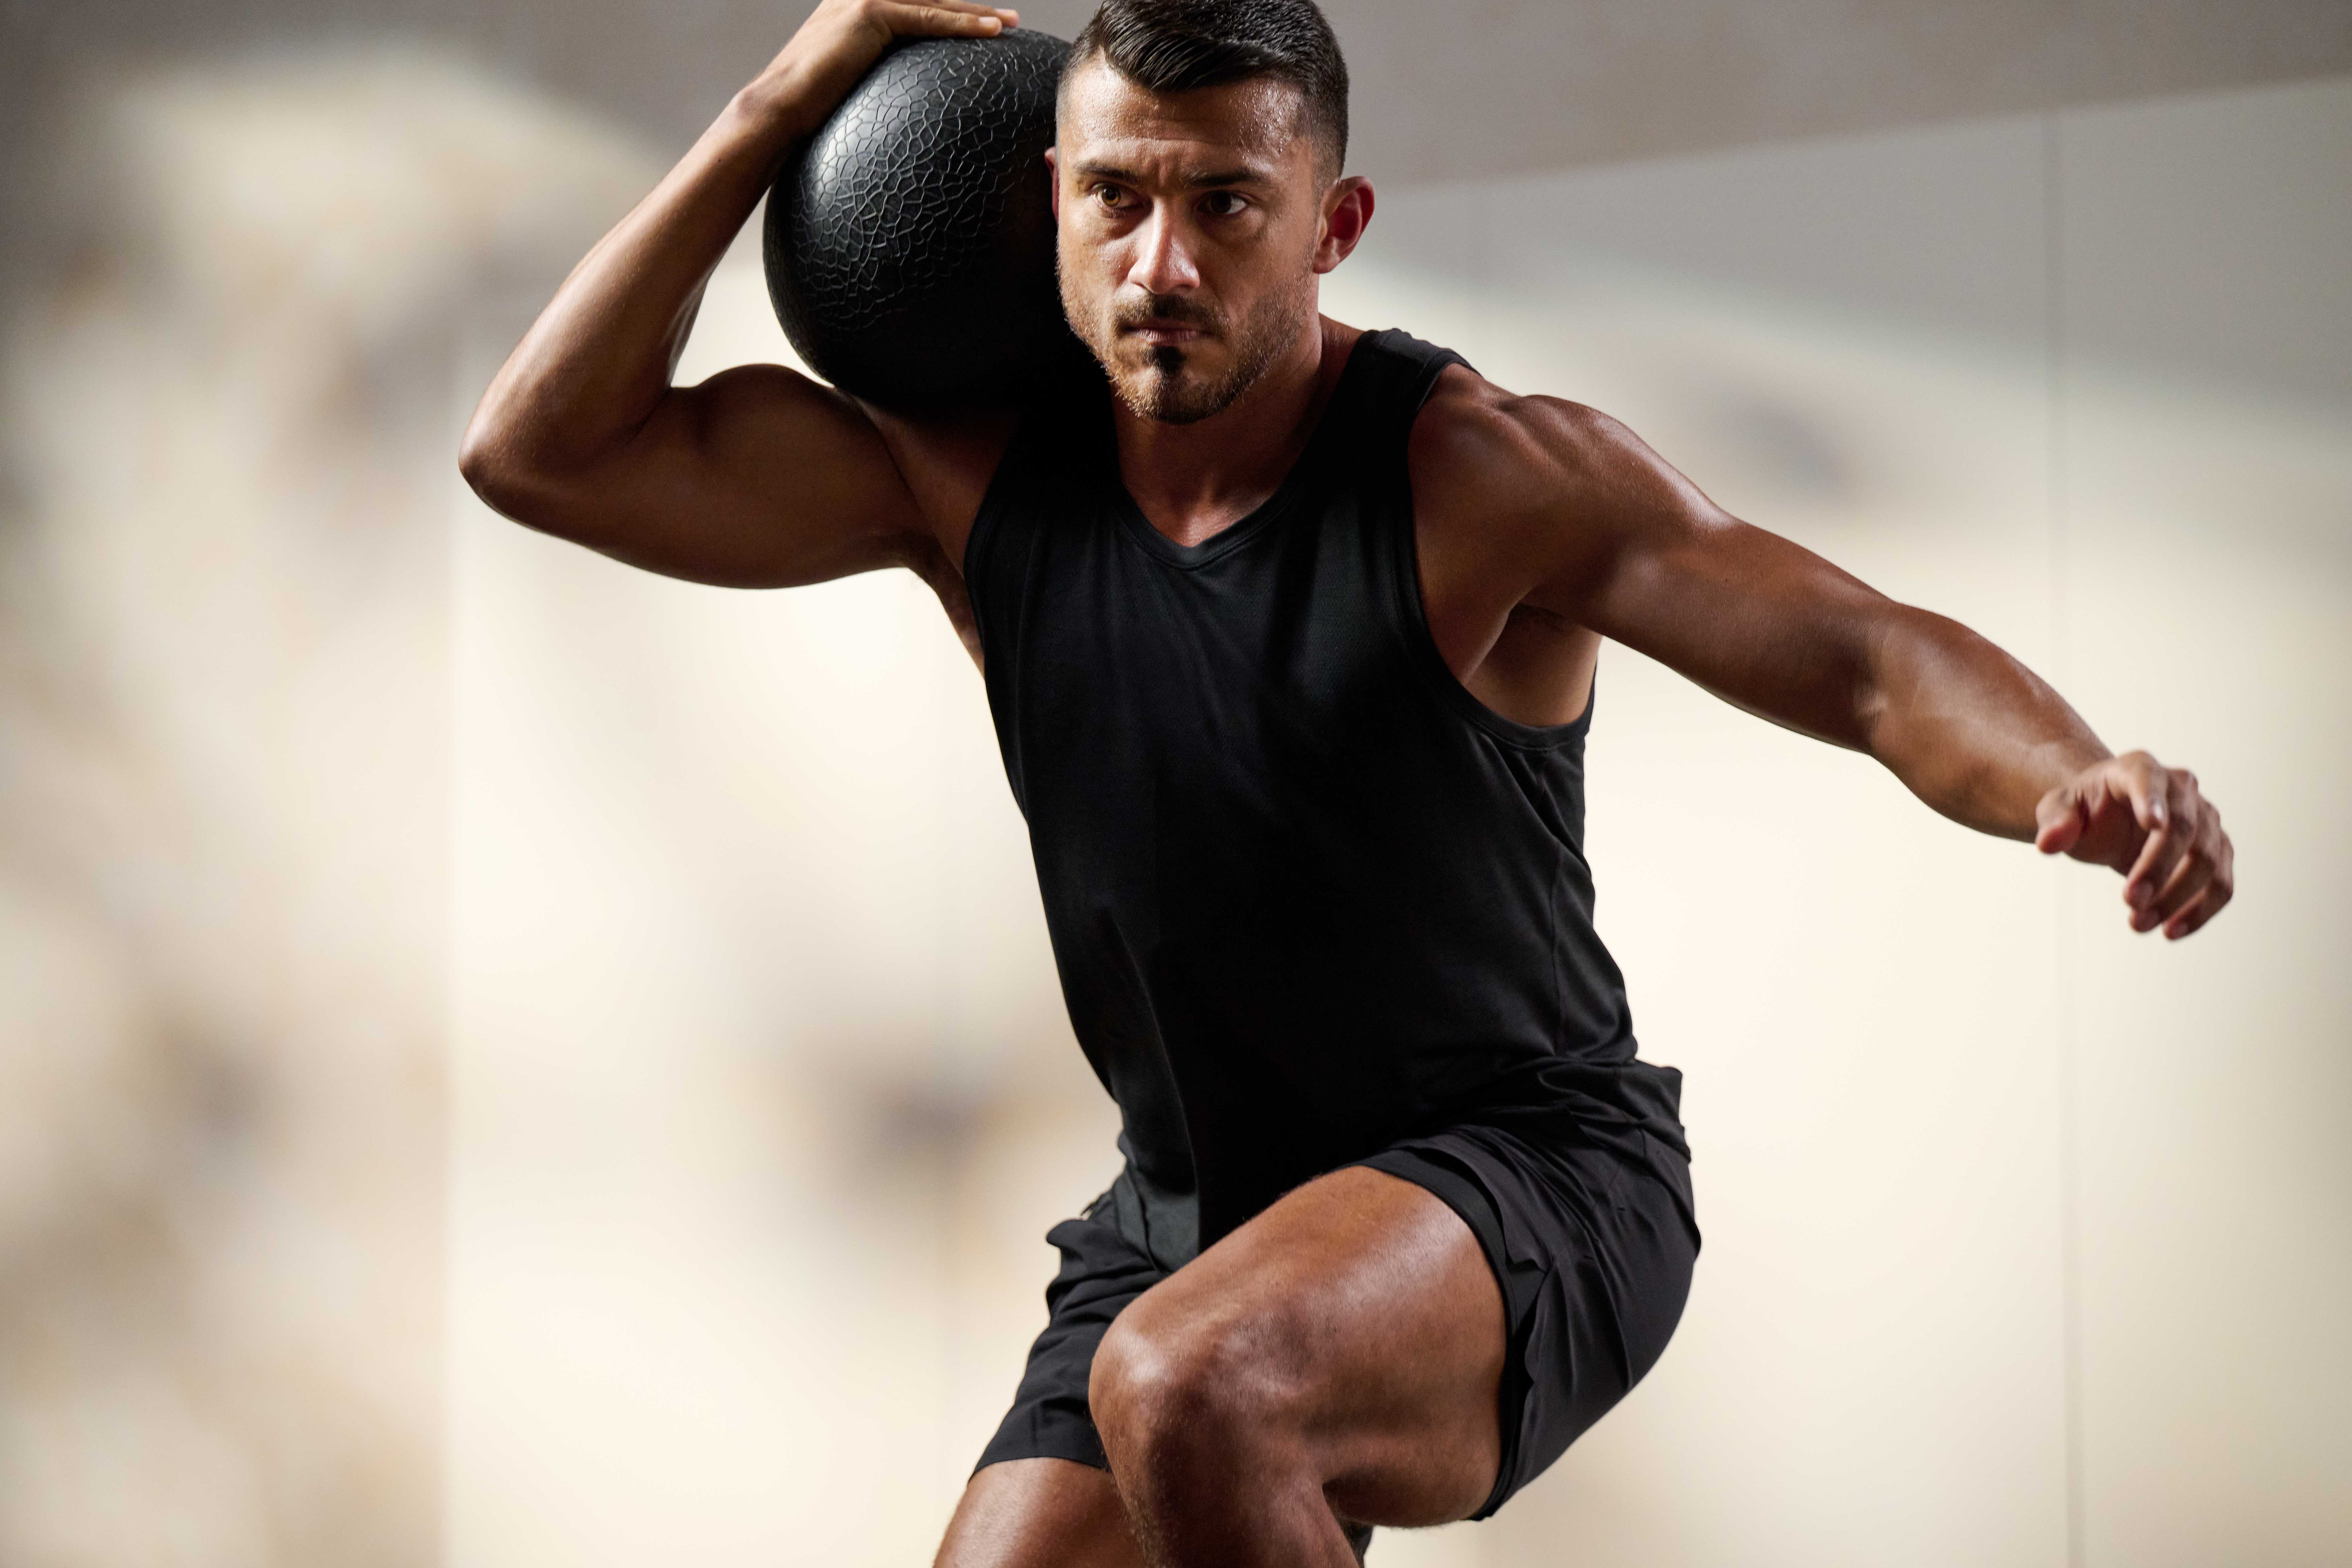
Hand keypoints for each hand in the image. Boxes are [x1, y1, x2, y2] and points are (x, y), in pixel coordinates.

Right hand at [750, 0, 1020, 136]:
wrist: (777, 108)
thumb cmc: (806, 112)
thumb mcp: (845, 87)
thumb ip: (870, 81)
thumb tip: (893, 112)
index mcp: (849, 10)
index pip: (909, 4)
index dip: (943, 10)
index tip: (976, 22)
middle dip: (965, 8)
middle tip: (1004, 20)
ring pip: (933, 2)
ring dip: (975, 13)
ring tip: (1008, 24)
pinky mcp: (868, 10)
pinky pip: (928, 17)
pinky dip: (963, 23)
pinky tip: (992, 31)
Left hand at [2034, 751, 2234, 938]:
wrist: (2109, 818)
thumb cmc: (2085, 810)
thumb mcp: (2059, 809)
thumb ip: (2055, 821)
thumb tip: (2048, 842)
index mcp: (2138, 768)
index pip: (2148, 779)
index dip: (2152, 800)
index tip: (2153, 824)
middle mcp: (2181, 788)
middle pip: (2184, 828)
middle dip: (2159, 868)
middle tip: (2129, 901)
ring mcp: (2206, 819)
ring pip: (2209, 859)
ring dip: (2178, 897)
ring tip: (2139, 924)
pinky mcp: (2217, 850)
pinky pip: (2222, 884)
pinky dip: (2200, 911)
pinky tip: (2171, 931)